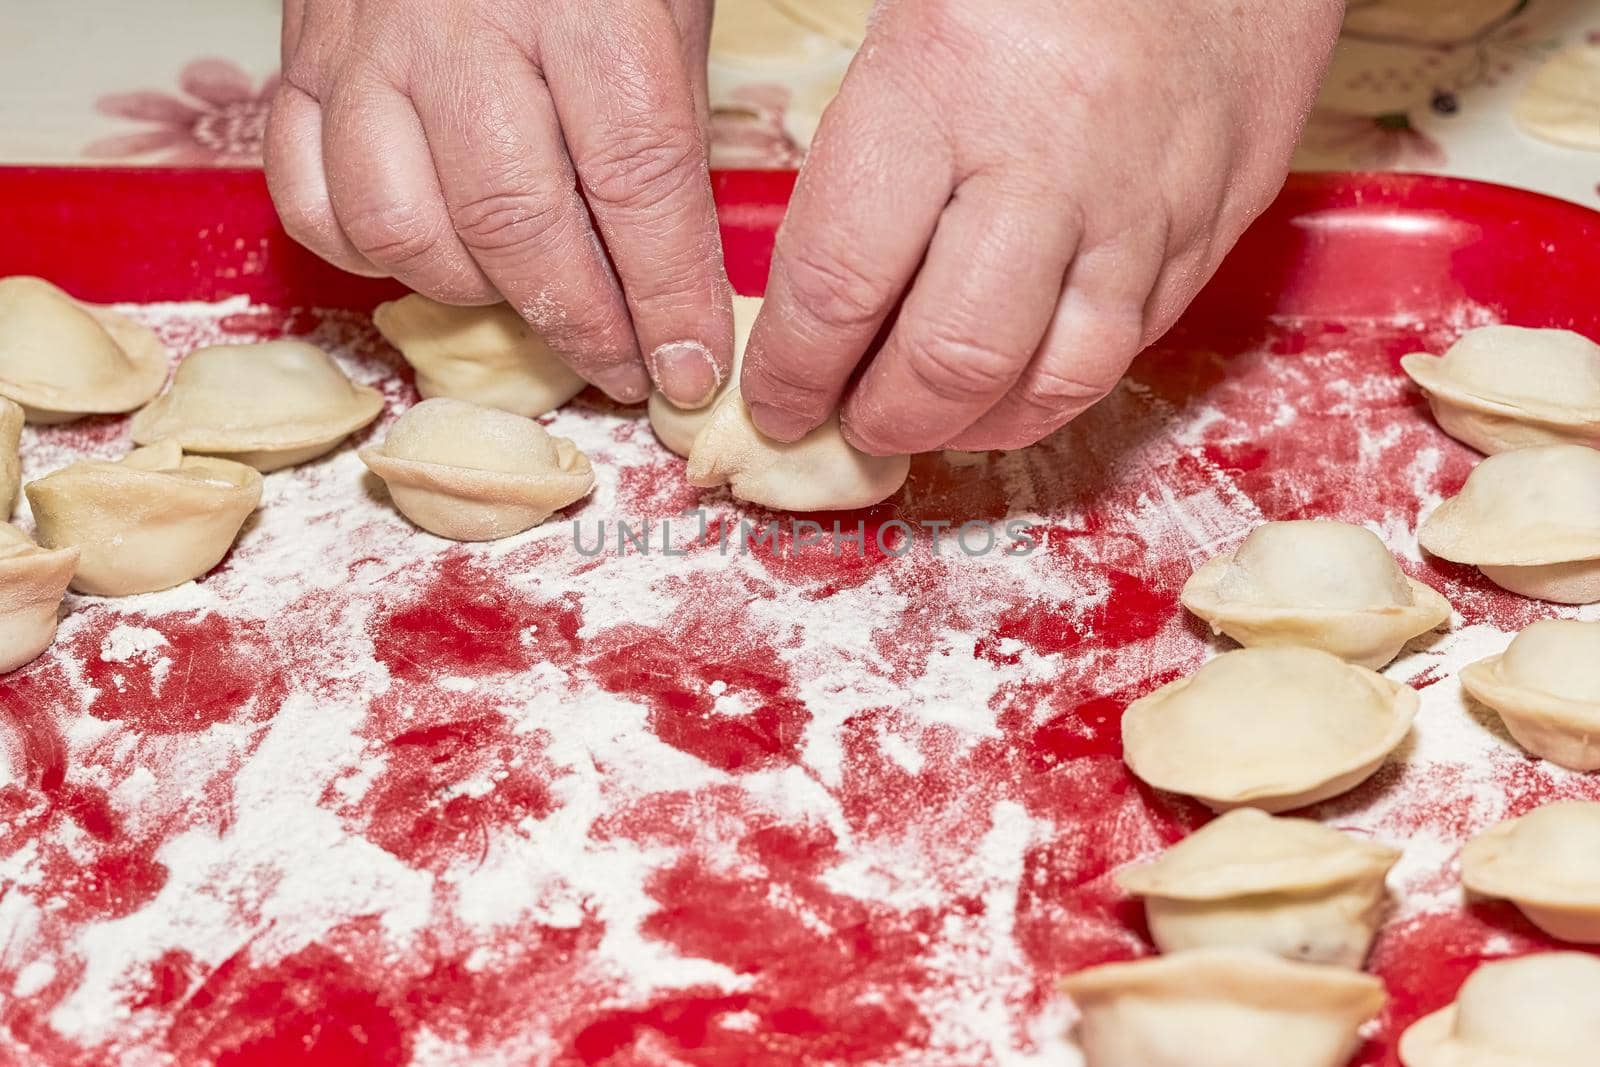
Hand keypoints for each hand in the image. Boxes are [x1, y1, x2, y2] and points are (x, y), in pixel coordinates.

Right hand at [265, 0, 732, 406]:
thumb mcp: (664, 5)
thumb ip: (665, 124)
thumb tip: (676, 277)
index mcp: (586, 5)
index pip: (638, 183)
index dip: (670, 297)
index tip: (690, 369)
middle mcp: (463, 27)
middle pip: (514, 224)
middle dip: (580, 323)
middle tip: (621, 365)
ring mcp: (367, 45)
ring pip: (401, 226)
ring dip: (473, 291)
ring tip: (527, 296)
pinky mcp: (299, 59)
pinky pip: (311, 196)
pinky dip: (368, 249)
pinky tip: (429, 246)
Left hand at [740, 0, 1344, 451]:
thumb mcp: (912, 14)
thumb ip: (858, 153)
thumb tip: (805, 296)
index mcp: (945, 82)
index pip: (839, 283)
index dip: (793, 371)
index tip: (775, 401)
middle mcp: (1051, 160)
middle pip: (949, 358)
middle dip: (881, 417)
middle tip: (847, 421)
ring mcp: (1146, 203)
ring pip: (1051, 380)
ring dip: (971, 427)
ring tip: (926, 421)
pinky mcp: (1214, 225)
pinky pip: (1127, 351)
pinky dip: (1052, 391)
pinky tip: (1010, 386)